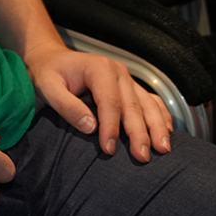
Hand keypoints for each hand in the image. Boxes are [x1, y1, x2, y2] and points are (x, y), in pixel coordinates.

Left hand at [23, 40, 171, 162]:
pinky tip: (168, 132)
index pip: (110, 102)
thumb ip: (67, 106)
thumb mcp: (47, 87)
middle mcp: (118, 72)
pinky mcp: (130, 86)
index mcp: (99, 68)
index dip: (111, 127)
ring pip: (147, 104)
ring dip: (157, 127)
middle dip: (140, 133)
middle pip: (133, 106)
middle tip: (143, 157)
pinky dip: (161, 116)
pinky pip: (151, 101)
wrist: (50, 58)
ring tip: (163, 149)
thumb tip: (91, 127)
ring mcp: (127, 79)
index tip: (109, 149)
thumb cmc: (47, 73)